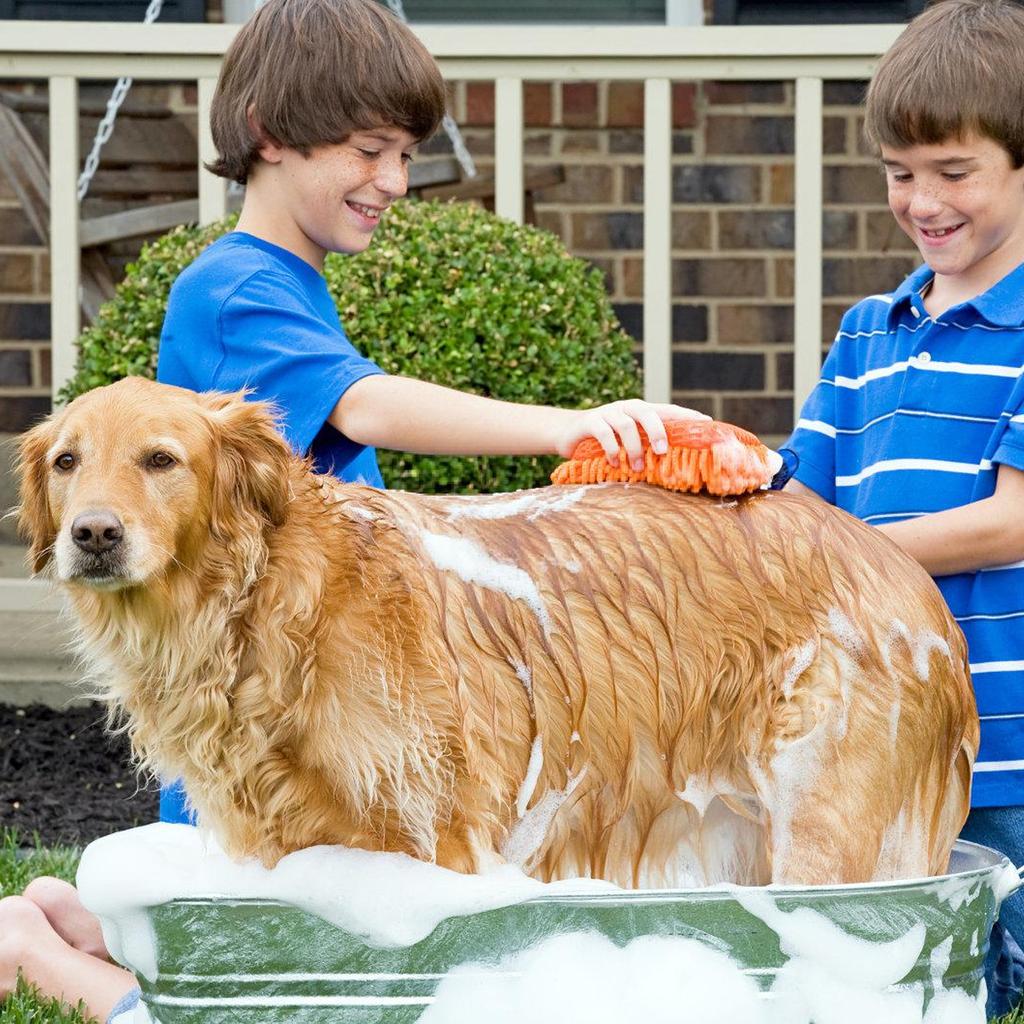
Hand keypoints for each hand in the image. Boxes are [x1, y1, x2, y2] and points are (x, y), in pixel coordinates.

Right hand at [555, 400, 709, 469]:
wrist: (566, 433)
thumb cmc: (604, 442)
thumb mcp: (627, 442)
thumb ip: (646, 447)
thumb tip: (674, 465)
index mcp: (640, 411)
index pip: (667, 410)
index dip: (686, 415)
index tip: (706, 423)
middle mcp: (626, 407)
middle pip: (647, 412)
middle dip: (658, 431)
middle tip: (663, 451)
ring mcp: (607, 412)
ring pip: (626, 424)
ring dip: (633, 448)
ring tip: (635, 468)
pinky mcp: (590, 421)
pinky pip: (604, 433)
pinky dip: (611, 449)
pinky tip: (613, 463)